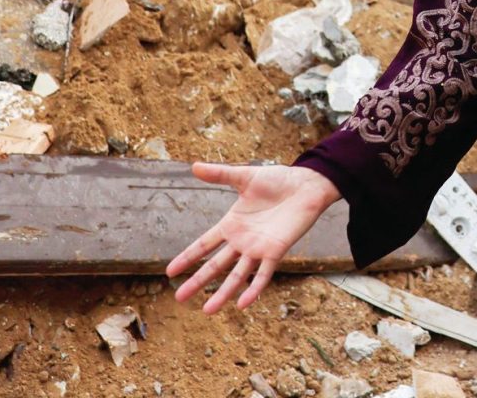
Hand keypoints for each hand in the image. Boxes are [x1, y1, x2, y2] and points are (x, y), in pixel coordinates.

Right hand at [166, 163, 340, 313]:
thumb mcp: (244, 177)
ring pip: (236, 276)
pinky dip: (254, 289)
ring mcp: (258, 249)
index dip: (188, 257)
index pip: (204, 245)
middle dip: (197, 282)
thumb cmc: (277, 180)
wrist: (306, 185)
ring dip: (222, 293)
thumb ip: (220, 174)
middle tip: (179, 298)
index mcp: (231, 225)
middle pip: (215, 265)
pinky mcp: (275, 251)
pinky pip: (263, 275)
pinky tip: (242, 304)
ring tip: (207, 311)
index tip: (170, 272)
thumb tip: (193, 166)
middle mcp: (242, 241)